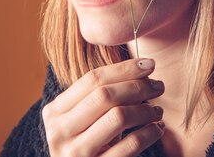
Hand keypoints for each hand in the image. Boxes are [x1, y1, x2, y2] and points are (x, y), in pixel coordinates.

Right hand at [42, 58, 164, 156]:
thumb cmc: (88, 145)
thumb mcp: (84, 119)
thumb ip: (100, 96)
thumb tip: (143, 68)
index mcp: (54, 111)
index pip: (92, 80)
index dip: (123, 69)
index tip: (149, 64)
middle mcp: (59, 131)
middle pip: (104, 95)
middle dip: (137, 86)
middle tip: (158, 86)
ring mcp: (75, 153)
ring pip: (118, 116)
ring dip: (145, 109)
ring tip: (158, 110)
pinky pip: (129, 145)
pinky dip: (149, 133)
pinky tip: (157, 129)